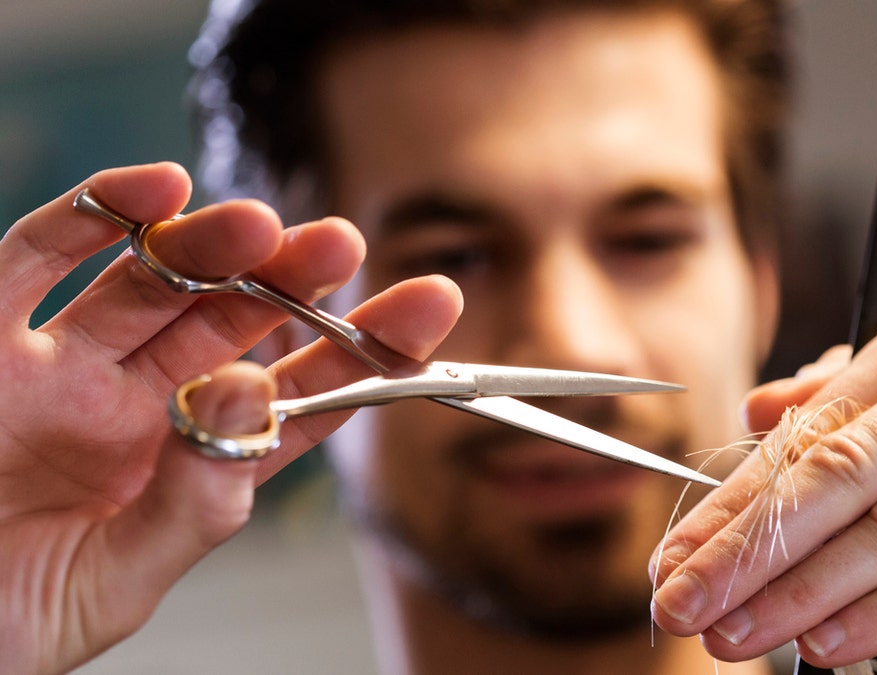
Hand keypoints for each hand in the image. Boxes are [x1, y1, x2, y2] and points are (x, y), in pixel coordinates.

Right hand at [0, 164, 462, 672]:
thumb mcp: (110, 588)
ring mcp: (60, 366)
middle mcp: (134, 407)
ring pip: (151, 281)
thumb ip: (191, 503)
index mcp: (184, 471)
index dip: (364, 355)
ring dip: (210, 245)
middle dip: (292, 283)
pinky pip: (37, 256)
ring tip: (259, 225)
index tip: (429, 310)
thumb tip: (254, 393)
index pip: (294, 403)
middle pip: (233, 326)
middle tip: (343, 243)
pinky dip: (95, 214)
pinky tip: (152, 190)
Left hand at [649, 298, 876, 666]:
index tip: (675, 551)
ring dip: (802, 593)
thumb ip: (855, 390)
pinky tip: (834, 643)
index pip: (806, 433)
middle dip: (744, 552)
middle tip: (682, 602)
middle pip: (832, 480)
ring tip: (739, 635)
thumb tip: (758, 413)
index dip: (731, 500)